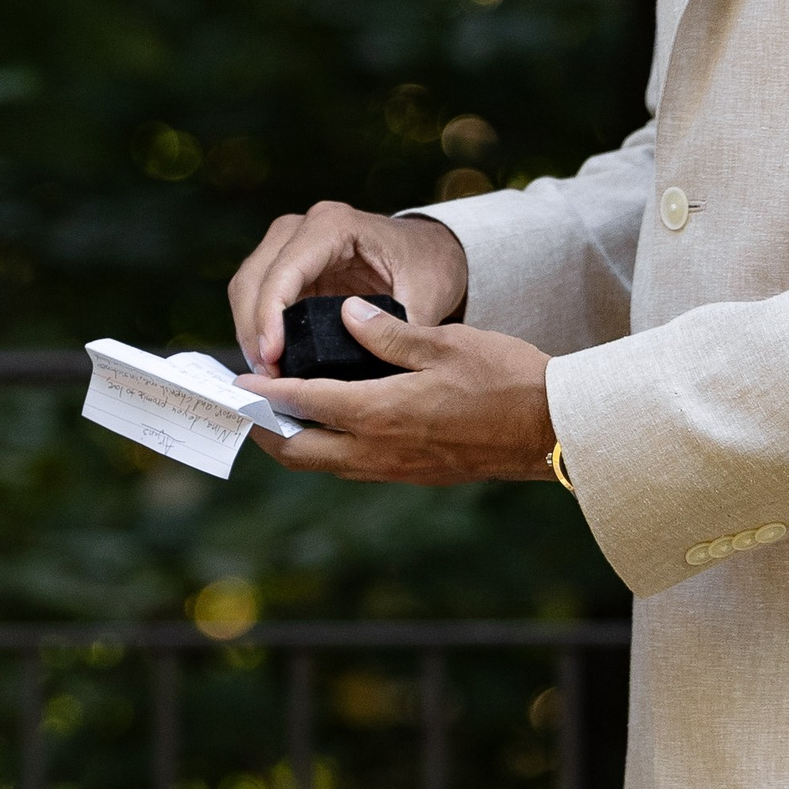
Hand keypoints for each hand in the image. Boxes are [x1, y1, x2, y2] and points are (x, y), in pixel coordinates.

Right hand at [230, 201, 469, 373]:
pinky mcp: (285, 268)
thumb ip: (399, 332)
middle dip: (253, 330)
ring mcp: (289, 245)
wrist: (429, 252)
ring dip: (250, 332)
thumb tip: (371, 375)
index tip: (273, 357)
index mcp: (334, 225)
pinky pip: (256, 297)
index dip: (270, 314)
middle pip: (253, 277)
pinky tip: (271, 362)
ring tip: (268, 376)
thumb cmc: (428, 266)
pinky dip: (256, 329)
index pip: (285, 269)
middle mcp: (303, 228)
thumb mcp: (425, 296)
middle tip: (268, 377)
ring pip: (246, 287)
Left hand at [255, 297, 553, 486]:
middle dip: (267, 430)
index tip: (235, 383)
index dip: (265, 393)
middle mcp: (380, 451)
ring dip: (296, 442)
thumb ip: (388, 332)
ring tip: (280, 413)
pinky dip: (328, 448)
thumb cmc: (505, 379)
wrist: (553, 430)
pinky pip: (353, 468)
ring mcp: (397, 469)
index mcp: (382, 413)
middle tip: (246, 405)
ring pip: (325, 465)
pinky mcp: (414, 474)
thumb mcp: (445, 342)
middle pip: (300, 453)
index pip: (305, 404)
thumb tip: (345, 313)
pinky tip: (332, 423)